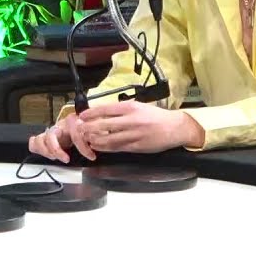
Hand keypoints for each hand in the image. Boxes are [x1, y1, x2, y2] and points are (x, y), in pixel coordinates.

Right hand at [28, 114, 95, 163]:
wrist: (78, 124)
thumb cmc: (85, 130)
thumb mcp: (94, 131)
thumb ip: (97, 134)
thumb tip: (102, 140)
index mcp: (71, 122)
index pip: (75, 133)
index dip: (84, 147)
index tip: (91, 157)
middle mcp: (59, 126)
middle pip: (51, 136)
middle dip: (57, 150)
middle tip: (66, 159)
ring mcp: (50, 132)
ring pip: (41, 139)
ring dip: (47, 151)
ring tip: (55, 157)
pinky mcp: (44, 138)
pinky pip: (34, 142)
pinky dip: (37, 149)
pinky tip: (46, 154)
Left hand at [78, 100, 203, 153]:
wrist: (175, 128)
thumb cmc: (157, 116)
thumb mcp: (139, 106)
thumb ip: (123, 109)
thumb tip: (104, 112)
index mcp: (131, 108)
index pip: (106, 109)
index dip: (92, 113)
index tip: (82, 115)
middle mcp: (131, 120)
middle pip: (104, 125)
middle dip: (90, 127)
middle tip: (80, 129)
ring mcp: (134, 134)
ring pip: (109, 139)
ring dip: (96, 140)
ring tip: (87, 140)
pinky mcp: (137, 146)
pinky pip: (118, 148)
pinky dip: (107, 148)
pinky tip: (100, 147)